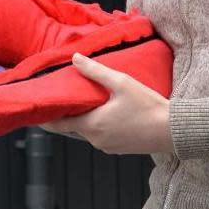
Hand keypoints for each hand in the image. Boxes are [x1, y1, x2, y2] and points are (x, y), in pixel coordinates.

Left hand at [42, 53, 173, 154]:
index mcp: (92, 125)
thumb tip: (75, 59)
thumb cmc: (148, 106)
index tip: (36, 113)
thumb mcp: (121, 83)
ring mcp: (108, 146)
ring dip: (86, 118)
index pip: (60, 124)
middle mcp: (96, 140)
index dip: (46, 119)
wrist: (173, 130)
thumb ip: (96, 71)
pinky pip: (102, 136)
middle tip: (64, 98)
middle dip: (69, 113)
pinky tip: (108, 112)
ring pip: (89, 131)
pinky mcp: (119, 149)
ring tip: (87, 101)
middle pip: (74, 126)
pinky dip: (99, 125)